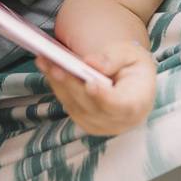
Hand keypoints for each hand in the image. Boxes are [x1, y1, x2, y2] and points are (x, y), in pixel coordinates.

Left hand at [36, 39, 156, 136]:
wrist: (135, 85)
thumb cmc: (134, 67)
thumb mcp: (131, 54)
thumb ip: (113, 58)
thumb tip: (90, 62)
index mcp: (137, 104)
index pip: (120, 105)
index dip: (104, 97)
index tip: (90, 84)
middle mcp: (118, 121)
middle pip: (90, 105)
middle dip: (71, 84)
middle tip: (54, 65)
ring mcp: (100, 126)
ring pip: (75, 106)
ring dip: (58, 83)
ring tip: (44, 61)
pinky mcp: (85, 122)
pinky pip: (68, 104)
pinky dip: (57, 86)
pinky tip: (47, 67)